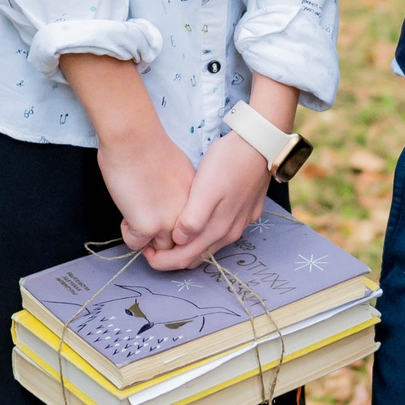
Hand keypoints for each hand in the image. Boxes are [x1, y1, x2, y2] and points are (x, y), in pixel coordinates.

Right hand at [96, 124, 196, 254]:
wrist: (134, 139)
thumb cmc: (148, 145)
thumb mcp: (178, 170)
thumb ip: (178, 191)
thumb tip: (166, 200)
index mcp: (195, 199)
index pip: (191, 228)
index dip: (174, 226)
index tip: (160, 216)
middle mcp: (186, 214)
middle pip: (177, 243)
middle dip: (160, 237)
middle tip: (144, 222)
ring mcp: (168, 222)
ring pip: (159, 248)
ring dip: (145, 237)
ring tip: (134, 216)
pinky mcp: (147, 227)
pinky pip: (135, 244)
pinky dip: (127, 233)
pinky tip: (125, 214)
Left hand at [149, 133, 272, 270]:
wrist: (260, 143)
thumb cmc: (229, 162)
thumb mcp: (206, 189)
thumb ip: (193, 219)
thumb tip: (179, 240)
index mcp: (217, 230)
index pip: (184, 260)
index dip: (161, 261)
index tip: (144, 250)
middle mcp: (230, 233)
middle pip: (196, 257)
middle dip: (171, 257)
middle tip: (151, 244)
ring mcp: (240, 224)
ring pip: (208, 246)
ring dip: (187, 246)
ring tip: (167, 232)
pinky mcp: (245, 212)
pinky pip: (220, 232)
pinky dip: (202, 234)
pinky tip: (194, 219)